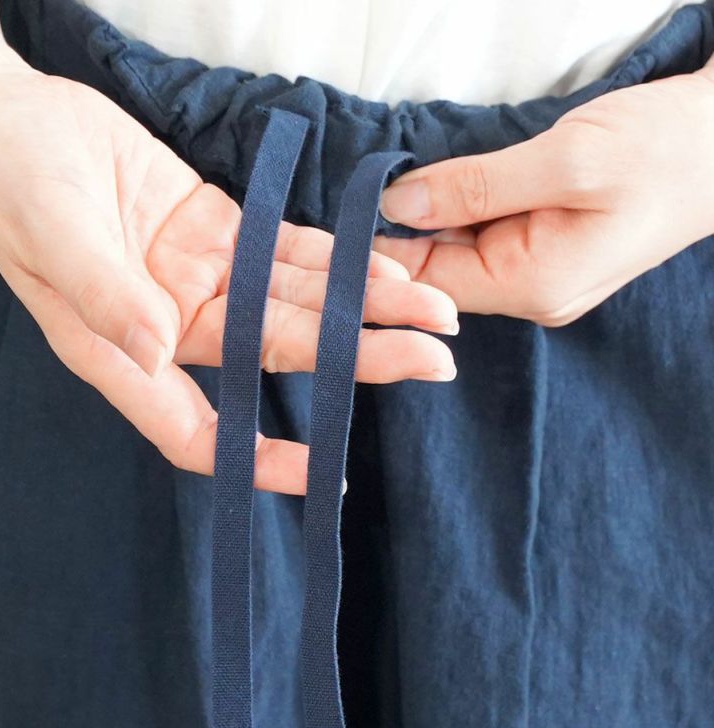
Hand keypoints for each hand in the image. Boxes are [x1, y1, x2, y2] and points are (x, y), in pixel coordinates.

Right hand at [0, 56, 457, 494]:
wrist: (8, 120)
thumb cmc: (9, 183)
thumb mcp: (50, 238)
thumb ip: (105, 297)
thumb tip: (156, 352)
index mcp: (126, 356)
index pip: (200, 432)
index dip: (259, 459)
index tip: (324, 476)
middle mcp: (174, 329)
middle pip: (277, 358)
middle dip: (356, 359)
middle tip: (431, 362)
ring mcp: (202, 278)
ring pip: (296, 300)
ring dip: (365, 306)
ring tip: (434, 312)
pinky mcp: (217, 230)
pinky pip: (286, 249)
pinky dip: (335, 258)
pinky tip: (385, 265)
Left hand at [376, 66, 713, 326]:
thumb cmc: (665, 150)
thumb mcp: (569, 159)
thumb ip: (475, 185)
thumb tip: (396, 204)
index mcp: (533, 285)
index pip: (427, 282)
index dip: (381, 250)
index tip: (344, 208)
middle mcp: (529, 293)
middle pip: (437, 269)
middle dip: (400, 228)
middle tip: (361, 180)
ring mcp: (538, 275)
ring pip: (457, 248)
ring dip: (431, 211)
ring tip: (394, 172)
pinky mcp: (545, 248)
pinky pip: (484, 232)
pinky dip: (460, 205)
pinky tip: (442, 179)